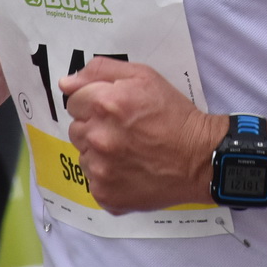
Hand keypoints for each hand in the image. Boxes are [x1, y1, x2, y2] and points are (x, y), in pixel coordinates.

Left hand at [59, 57, 222, 213]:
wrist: (200, 158)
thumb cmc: (174, 114)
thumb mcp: (144, 76)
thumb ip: (101, 71)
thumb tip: (66, 83)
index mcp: (105, 104)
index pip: (74, 101)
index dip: (94, 103)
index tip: (114, 110)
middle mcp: (98, 137)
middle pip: (75, 129)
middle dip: (94, 127)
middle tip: (124, 130)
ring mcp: (100, 169)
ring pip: (83, 156)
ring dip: (99, 152)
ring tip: (128, 151)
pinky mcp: (105, 194)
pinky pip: (93, 181)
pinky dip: (107, 176)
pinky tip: (130, 170)